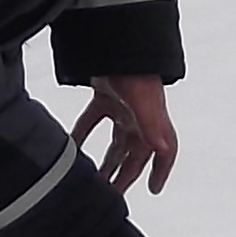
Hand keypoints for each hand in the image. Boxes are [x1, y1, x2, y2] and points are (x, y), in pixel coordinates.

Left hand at [68, 74, 180, 195]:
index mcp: (154, 124)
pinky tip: (71, 147)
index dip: (161, 172)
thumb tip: (163, 150)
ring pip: (114, 143)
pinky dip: (82, 134)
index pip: (164, 154)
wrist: (119, 40)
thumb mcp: (146, 102)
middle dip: (123, 176)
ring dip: (105, 162)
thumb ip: (153, 128)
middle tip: (111, 196)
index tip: (153, 189)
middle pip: (133, 156)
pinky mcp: (105, 96)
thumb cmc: (138, 71)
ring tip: (93, 181)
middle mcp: (140, 119)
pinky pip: (92, 121)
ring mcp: (122, 108)